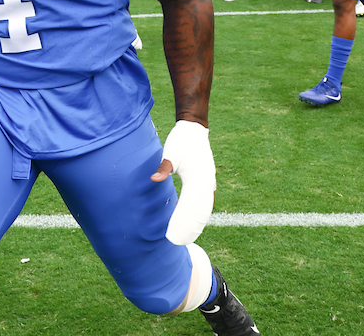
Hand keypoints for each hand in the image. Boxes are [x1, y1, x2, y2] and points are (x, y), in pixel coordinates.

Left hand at [151, 120, 215, 244]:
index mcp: (198, 179)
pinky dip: (200, 205)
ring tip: (188, 228)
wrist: (194, 128)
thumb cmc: (181, 141)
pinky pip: (205, 195)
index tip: (177, 230)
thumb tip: (153, 179)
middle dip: (193, 223)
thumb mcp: (170, 154)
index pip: (191, 206)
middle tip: (183, 236)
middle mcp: (207, 181)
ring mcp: (209, 179)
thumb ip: (163, 168)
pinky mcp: (207, 175)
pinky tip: (187, 209)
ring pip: (206, 203)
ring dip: (198, 215)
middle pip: (202, 208)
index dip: (184, 220)